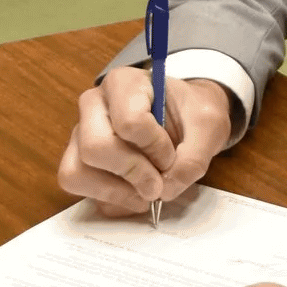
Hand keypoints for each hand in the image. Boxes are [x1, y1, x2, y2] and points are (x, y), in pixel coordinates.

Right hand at [55, 67, 232, 216]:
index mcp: (124, 84)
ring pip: (77, 172)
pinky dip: (110, 202)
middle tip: (157, 185)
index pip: (129, 121)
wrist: (186, 120)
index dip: (154, 148)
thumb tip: (166, 190)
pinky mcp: (80, 163)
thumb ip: (194, 156)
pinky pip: (82, 191)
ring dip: (116, 192)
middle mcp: (94, 106)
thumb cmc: (192, 114)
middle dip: (131, 173)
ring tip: (146, 194)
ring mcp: (82, 135)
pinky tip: (135, 196)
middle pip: (95, 147)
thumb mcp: (208, 126)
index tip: (172, 155)